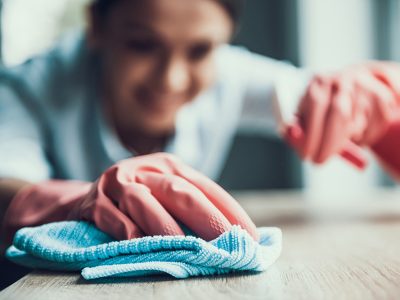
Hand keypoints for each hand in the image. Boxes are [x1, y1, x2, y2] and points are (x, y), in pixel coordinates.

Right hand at [2, 153, 257, 243]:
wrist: (85, 198)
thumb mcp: (164, 193)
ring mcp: (117, 182)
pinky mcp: (94, 202)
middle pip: (180, 191)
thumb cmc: (136, 201)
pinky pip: (113, 219)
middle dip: (208, 219)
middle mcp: (146, 169)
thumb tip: (233, 234)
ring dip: (168, 227)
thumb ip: (191, 207)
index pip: (205, 187)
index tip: (251, 235)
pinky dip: (130, 234)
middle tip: (230, 244)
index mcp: (169, 166)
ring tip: (191, 249)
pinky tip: (144, 247)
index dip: (230, 210)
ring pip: (145, 202)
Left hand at [292, 62, 399, 163]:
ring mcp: (364, 88)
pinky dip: (362, 139)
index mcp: (319, 82)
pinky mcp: (382, 99)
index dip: (311, 133)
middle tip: (319, 162)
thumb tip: (292, 136)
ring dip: (344, 141)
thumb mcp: (304, 113)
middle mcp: (343, 81)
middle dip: (328, 143)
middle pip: (339, 114)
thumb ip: (297, 126)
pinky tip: (354, 133)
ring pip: (357, 125)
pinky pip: (373, 129)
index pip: (316, 105)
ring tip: (336, 140)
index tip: (306, 155)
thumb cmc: (320, 107)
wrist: (352, 84)